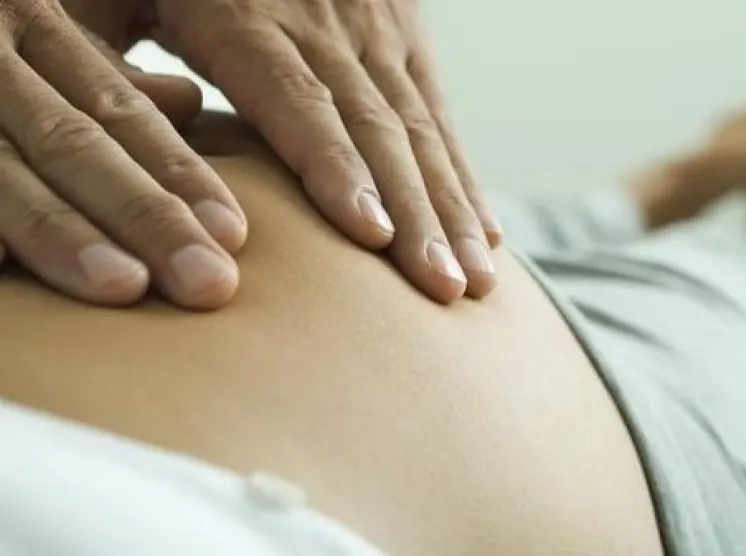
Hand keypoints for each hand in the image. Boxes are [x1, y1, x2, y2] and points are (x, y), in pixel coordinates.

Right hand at [0, 0, 247, 308]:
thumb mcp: (32, 29)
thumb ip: (101, 75)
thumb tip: (188, 103)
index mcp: (28, 24)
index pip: (118, 111)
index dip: (178, 175)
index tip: (233, 235)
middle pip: (74, 142)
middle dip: (144, 216)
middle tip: (208, 284)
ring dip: (57, 231)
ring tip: (120, 287)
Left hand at [146, 0, 500, 302]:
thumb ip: (112, 58)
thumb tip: (148, 137)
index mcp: (242, 13)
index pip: (297, 99)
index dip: (334, 167)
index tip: (371, 236)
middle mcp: (324, 24)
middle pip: (377, 128)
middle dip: (417, 215)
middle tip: (442, 290)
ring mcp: (376, 32)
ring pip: (421, 131)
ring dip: (452, 210)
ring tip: (476, 282)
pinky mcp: (405, 40)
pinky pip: (440, 118)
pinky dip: (464, 180)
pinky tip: (484, 234)